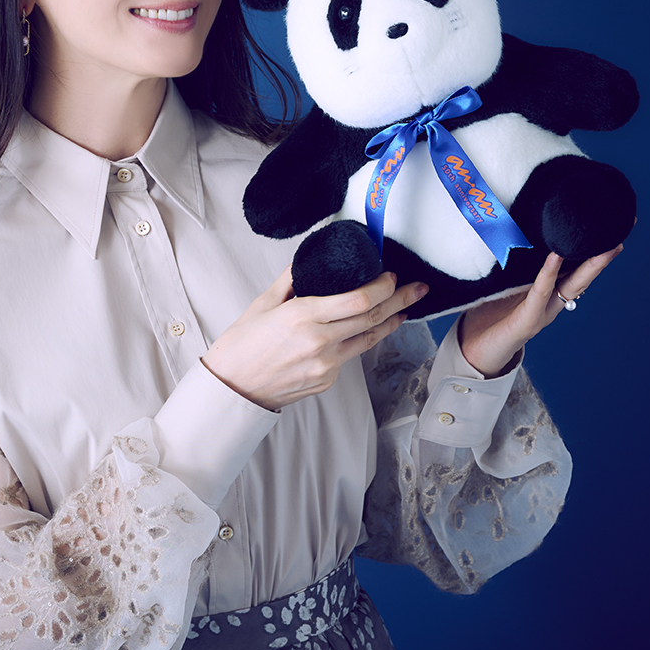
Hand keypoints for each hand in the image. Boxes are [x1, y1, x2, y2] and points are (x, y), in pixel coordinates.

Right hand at [203, 268, 428, 410]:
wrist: (232, 388)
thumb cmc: (242, 344)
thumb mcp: (263, 303)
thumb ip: (291, 280)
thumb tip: (310, 262)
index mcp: (303, 317)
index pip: (358, 299)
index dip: (382, 287)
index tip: (391, 276)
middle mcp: (320, 342)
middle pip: (372, 318)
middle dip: (400, 300)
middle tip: (417, 288)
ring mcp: (326, 365)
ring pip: (368, 339)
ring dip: (390, 322)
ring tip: (404, 309)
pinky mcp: (327, 381)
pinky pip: (349, 356)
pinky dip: (359, 340)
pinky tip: (365, 330)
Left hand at [458, 245, 623, 376]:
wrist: (475, 351)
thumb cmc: (486, 316)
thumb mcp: (503, 284)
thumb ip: (512, 264)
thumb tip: (509, 230)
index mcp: (548, 293)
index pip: (574, 269)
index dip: (590, 251)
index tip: (606, 228)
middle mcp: (551, 303)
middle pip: (583, 276)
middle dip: (603, 257)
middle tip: (620, 235)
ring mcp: (542, 312)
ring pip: (572, 285)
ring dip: (590, 266)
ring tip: (605, 245)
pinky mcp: (527, 320)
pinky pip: (540, 293)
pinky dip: (548, 274)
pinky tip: (555, 256)